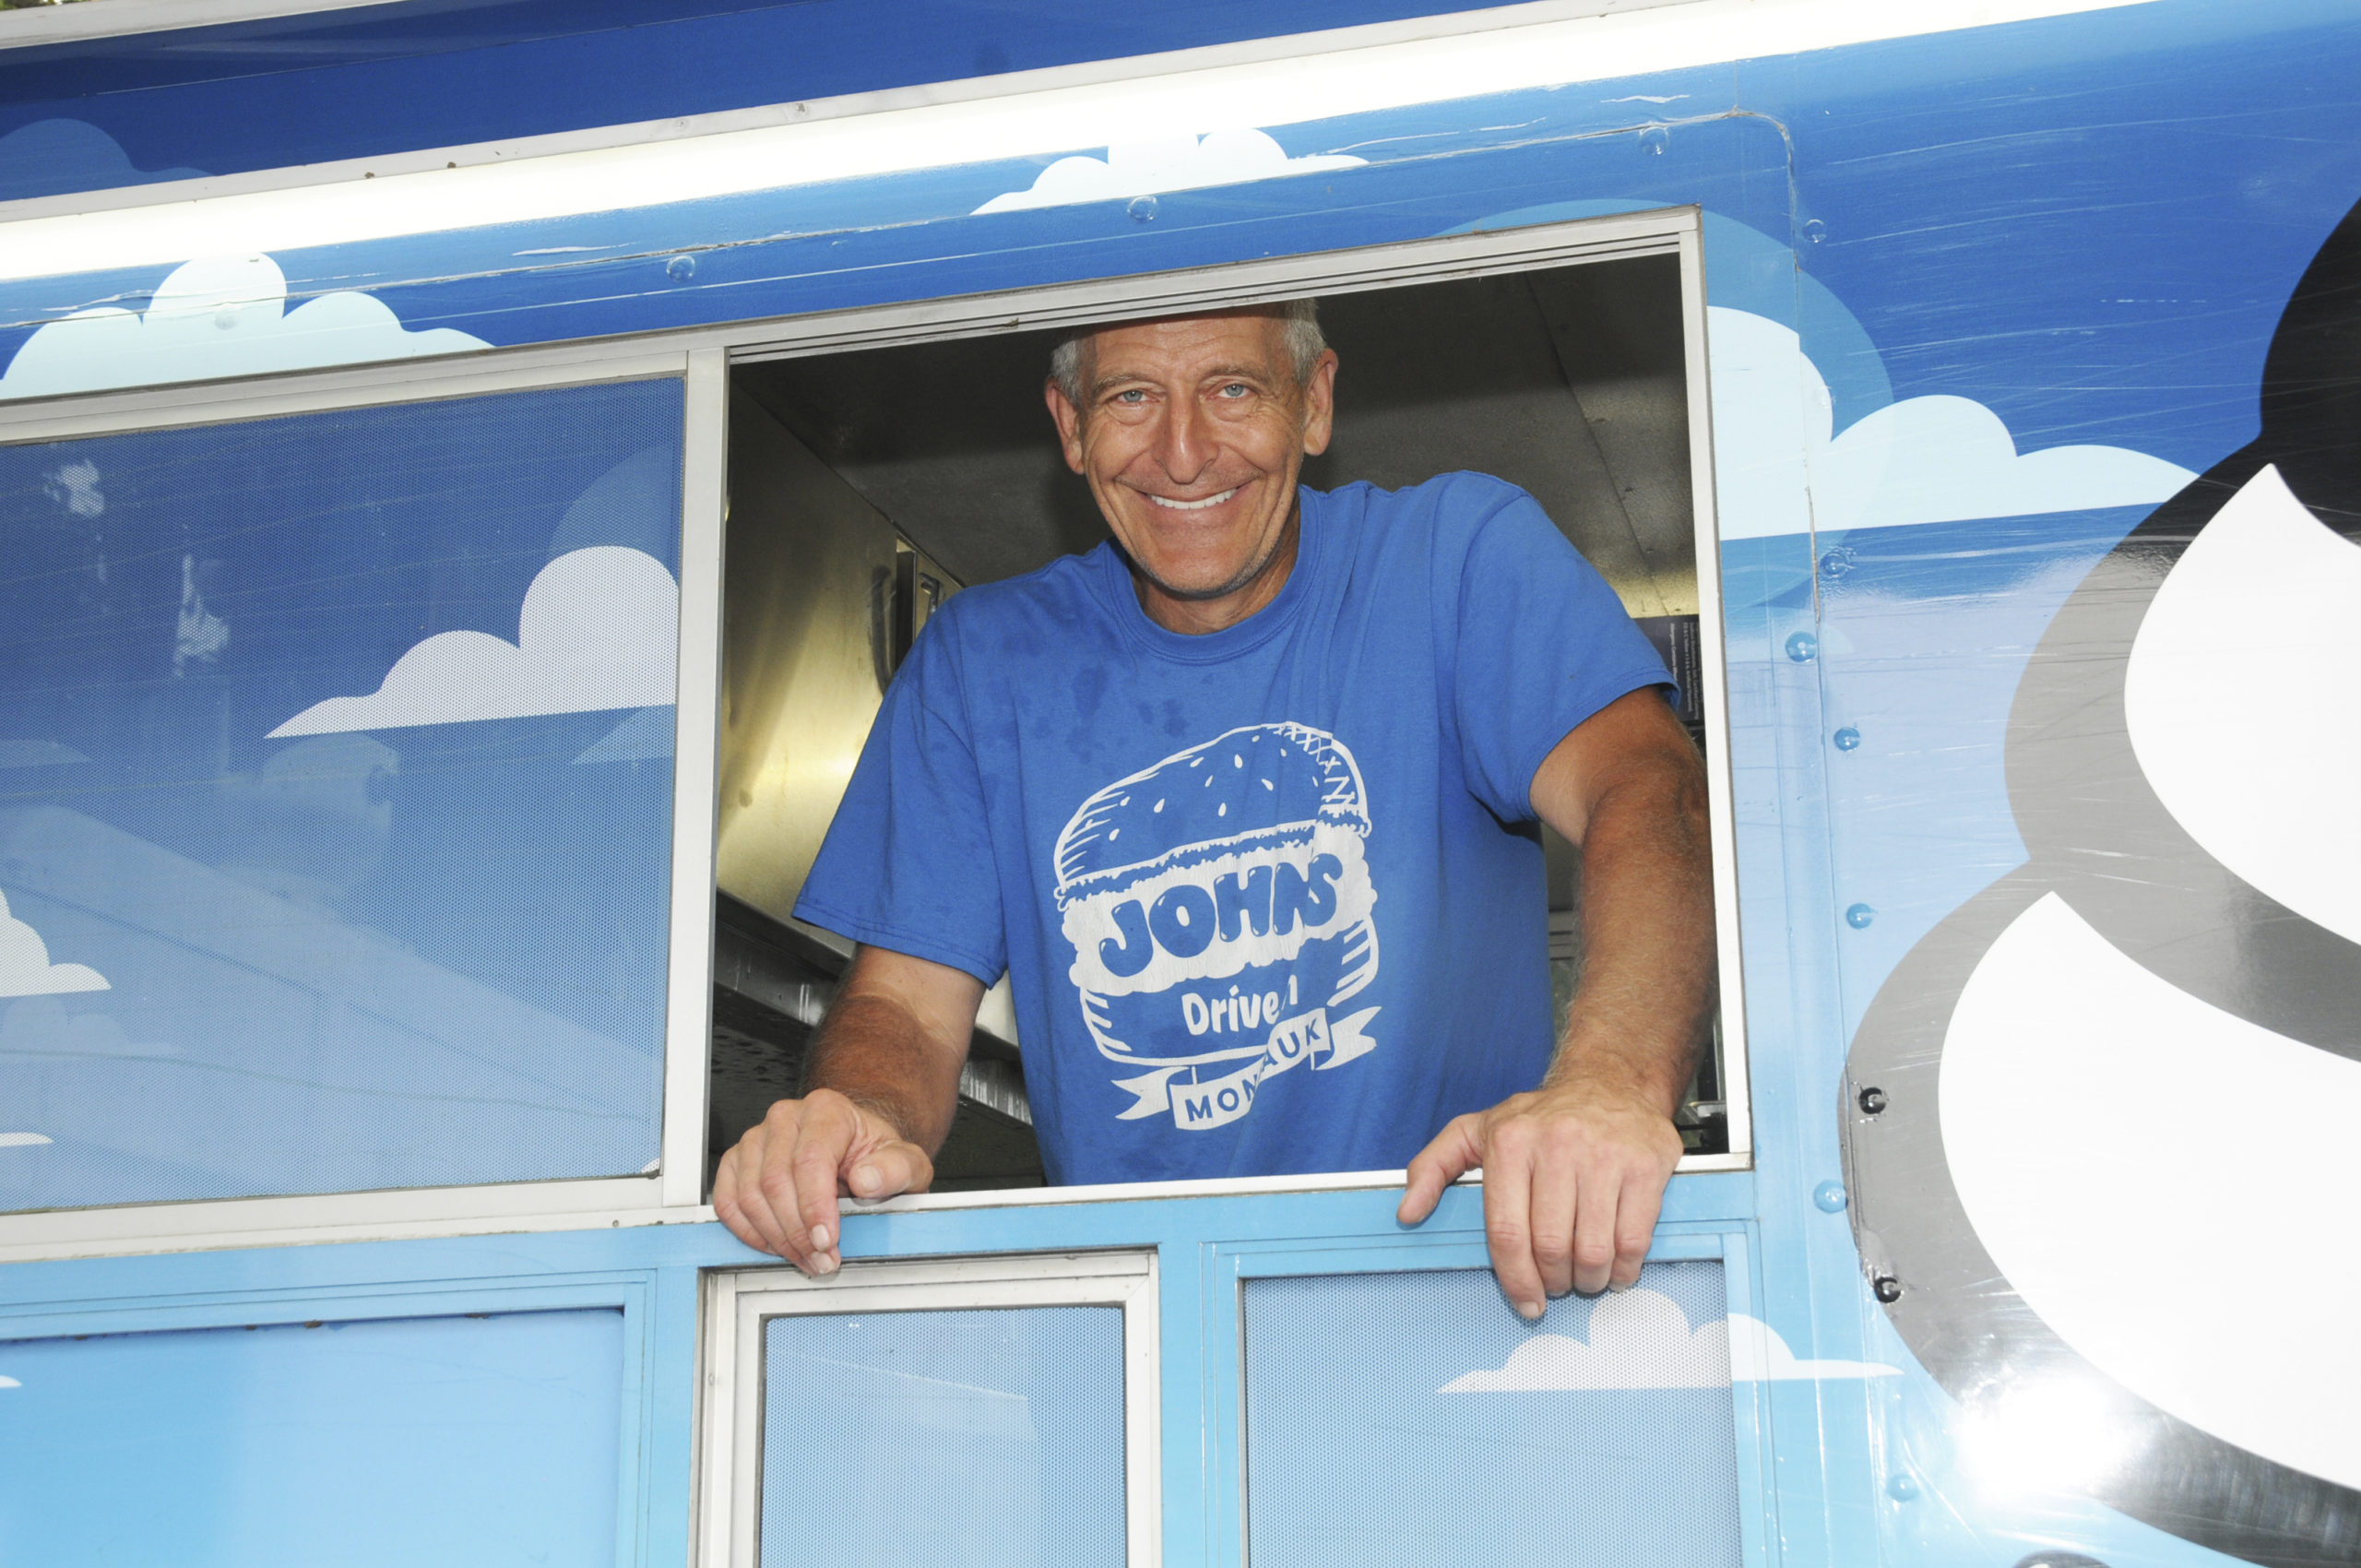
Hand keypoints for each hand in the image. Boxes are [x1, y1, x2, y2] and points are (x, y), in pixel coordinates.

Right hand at [711, 1089, 934, 1274]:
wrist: (856, 1150)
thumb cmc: (875, 1156)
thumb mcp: (906, 1162)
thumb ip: (896, 1169)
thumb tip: (867, 1180)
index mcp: (826, 1111)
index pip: (810, 1159)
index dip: (814, 1207)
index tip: (827, 1240)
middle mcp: (786, 1119)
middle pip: (775, 1181)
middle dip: (797, 1232)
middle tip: (821, 1259)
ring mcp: (756, 1139)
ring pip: (749, 1195)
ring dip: (776, 1238)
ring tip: (805, 1257)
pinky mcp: (738, 1162)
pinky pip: (728, 1202)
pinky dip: (749, 1232)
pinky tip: (775, 1245)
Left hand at [1398, 1076, 1683, 1315]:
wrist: (1611, 1082)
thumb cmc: (1541, 1117)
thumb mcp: (1476, 1130)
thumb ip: (1433, 1168)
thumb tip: (1407, 1212)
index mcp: (1510, 1142)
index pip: (1507, 1233)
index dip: (1516, 1280)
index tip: (1526, 1301)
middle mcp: (1557, 1146)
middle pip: (1550, 1247)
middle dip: (1553, 1281)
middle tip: (1557, 1285)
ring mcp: (1605, 1156)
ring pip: (1593, 1250)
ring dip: (1588, 1280)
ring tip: (1585, 1277)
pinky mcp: (1645, 1167)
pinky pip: (1633, 1239)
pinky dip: (1623, 1268)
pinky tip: (1614, 1267)